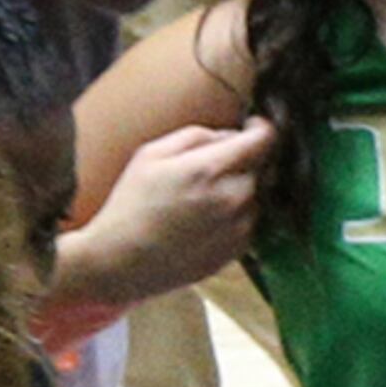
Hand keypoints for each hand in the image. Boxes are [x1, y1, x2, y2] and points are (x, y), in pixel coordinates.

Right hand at [63, 113, 271, 308]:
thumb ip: (196, 136)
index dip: (261, 127)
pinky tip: (203, 220)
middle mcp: (233, 198)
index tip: (253, 125)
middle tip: (212, 168)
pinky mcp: (239, 248)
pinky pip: (250, 220)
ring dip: (240, 188)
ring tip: (200, 199)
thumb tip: (229, 135)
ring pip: (257, 194)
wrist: (122, 261)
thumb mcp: (151, 154)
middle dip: (244, 160)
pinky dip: (236, 214)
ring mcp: (240, 226)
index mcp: (210, 169)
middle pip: (262, 166)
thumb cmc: (131, 205)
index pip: (263, 139)